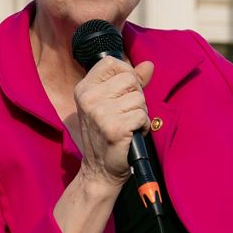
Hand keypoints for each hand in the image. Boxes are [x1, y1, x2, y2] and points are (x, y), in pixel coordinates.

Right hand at [73, 57, 154, 187]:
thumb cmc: (106, 134)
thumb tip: (149, 65)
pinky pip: (142, 115)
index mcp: (84, 89)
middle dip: (136, 96)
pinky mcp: (114, 128)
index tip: (124, 91)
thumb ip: (131, 81)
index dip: (126, 72)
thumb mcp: (111, 103)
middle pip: (129, 79)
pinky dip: (142, 125)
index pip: (111, 62)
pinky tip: (132, 134)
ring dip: (140, 113)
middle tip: (126, 113)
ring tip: (128, 125)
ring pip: (138, 98)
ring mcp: (100, 113)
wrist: (100, 170)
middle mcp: (89, 99)